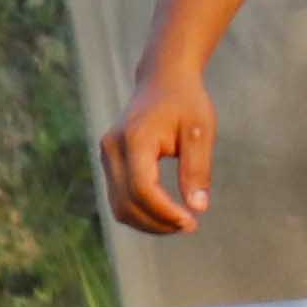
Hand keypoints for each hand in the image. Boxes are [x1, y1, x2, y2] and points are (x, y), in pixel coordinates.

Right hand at [98, 68, 216, 236]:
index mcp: (135, 139)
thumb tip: (198, 208)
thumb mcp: (200, 132)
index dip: (164, 212)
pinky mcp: (110, 162)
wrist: (162, 80)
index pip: (142, 188)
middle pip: (126, 202)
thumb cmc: (186, 103)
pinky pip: (118, 197)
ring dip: (147, 222)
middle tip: (190, 226)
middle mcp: (112, 149)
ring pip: (118, 205)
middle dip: (157, 222)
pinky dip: (140, 211)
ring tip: (180, 223)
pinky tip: (166, 214)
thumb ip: (197, 169)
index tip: (191, 223)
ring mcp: (106, 156)